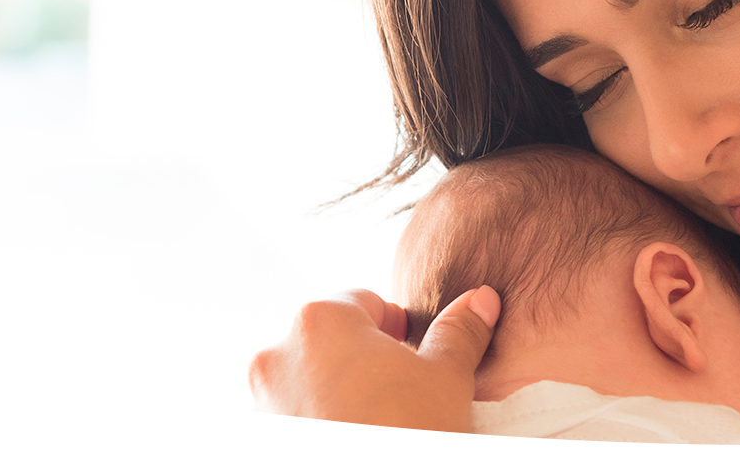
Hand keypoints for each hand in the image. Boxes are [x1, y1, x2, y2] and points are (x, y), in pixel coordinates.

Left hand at [249, 286, 500, 431]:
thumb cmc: (409, 434)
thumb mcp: (446, 380)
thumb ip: (457, 332)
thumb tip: (479, 301)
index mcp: (320, 321)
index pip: (362, 300)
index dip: (394, 325)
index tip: (411, 353)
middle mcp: (276, 355)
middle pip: (327, 340)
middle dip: (360, 361)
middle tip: (397, 393)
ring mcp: (260, 402)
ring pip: (303, 382)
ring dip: (332, 393)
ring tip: (373, 422)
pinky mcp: (260, 439)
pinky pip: (288, 418)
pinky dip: (313, 423)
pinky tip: (349, 438)